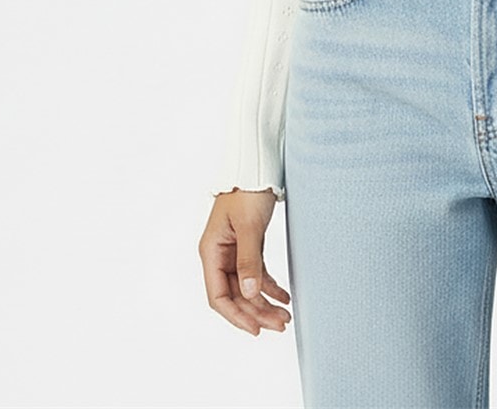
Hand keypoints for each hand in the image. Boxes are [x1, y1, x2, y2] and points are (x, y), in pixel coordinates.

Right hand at [200, 189, 292, 335]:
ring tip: (285, 316)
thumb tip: (250, 293)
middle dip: (256, 312)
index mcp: (211, 251)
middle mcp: (219, 255)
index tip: (256, 329)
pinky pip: (257, 273)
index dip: (236, 315)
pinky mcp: (248, 246)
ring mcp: (234, 251)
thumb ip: (248, 260)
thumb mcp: (249, 226)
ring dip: (264, 302)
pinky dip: (269, 286)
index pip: (218, 296)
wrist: (257, 166)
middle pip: (235, 295)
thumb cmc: (247, 191)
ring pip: (247, 287)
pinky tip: (284, 296)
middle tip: (280, 324)